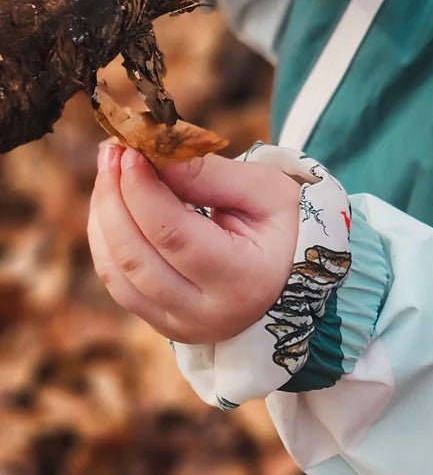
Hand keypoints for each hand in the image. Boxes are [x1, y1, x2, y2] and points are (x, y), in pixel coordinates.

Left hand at [89, 143, 300, 343]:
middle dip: (115, 197)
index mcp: (242, 280)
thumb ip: (211, 175)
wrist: (287, 280)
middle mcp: (206, 313)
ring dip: (103, 216)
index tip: (132, 150)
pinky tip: (111, 204)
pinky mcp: (159, 323)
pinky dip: (105, 239)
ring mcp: (178, 325)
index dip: (143, 190)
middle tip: (113, 151)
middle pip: (136, 256)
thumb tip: (153, 156)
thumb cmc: (279, 228)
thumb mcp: (265, 192)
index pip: (174, 235)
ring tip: (110, 170)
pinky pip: (116, 283)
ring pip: (117, 272)